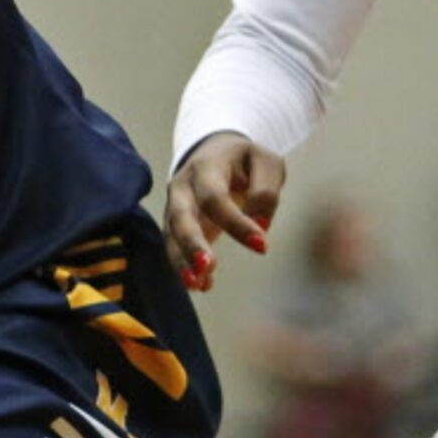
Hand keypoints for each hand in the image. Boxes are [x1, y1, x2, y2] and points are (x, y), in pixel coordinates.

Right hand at [164, 132, 285, 292]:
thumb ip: (266, 190)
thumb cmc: (244, 161)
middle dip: (192, 243)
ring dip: (181, 261)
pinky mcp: (175, 225)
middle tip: (207, 266)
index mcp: (206, 167)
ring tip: (196, 284)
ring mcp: (174, 207)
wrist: (214, 151)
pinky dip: (185, 267)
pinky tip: (202, 285)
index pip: (215, 198)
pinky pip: (175, 248)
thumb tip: (259, 224)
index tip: (262, 246)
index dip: (237, 223)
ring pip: (171, 236)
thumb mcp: (265, 162)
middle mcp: (183, 187)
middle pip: (181, 216)